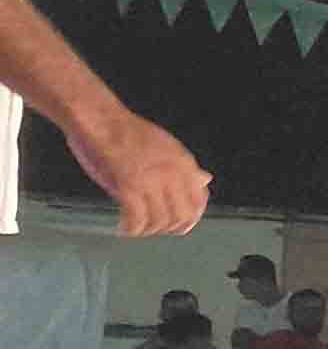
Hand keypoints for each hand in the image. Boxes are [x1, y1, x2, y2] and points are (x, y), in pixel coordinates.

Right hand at [62, 103, 205, 237]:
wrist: (100, 118)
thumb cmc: (127, 131)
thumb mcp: (167, 146)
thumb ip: (186, 168)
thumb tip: (207, 180)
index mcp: (185, 164)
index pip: (199, 201)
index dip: (190, 218)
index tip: (176, 225)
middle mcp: (174, 174)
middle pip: (183, 216)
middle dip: (169, 228)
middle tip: (153, 229)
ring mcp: (153, 180)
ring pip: (160, 221)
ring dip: (148, 230)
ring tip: (136, 229)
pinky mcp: (130, 185)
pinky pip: (137, 218)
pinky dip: (132, 229)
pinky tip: (124, 228)